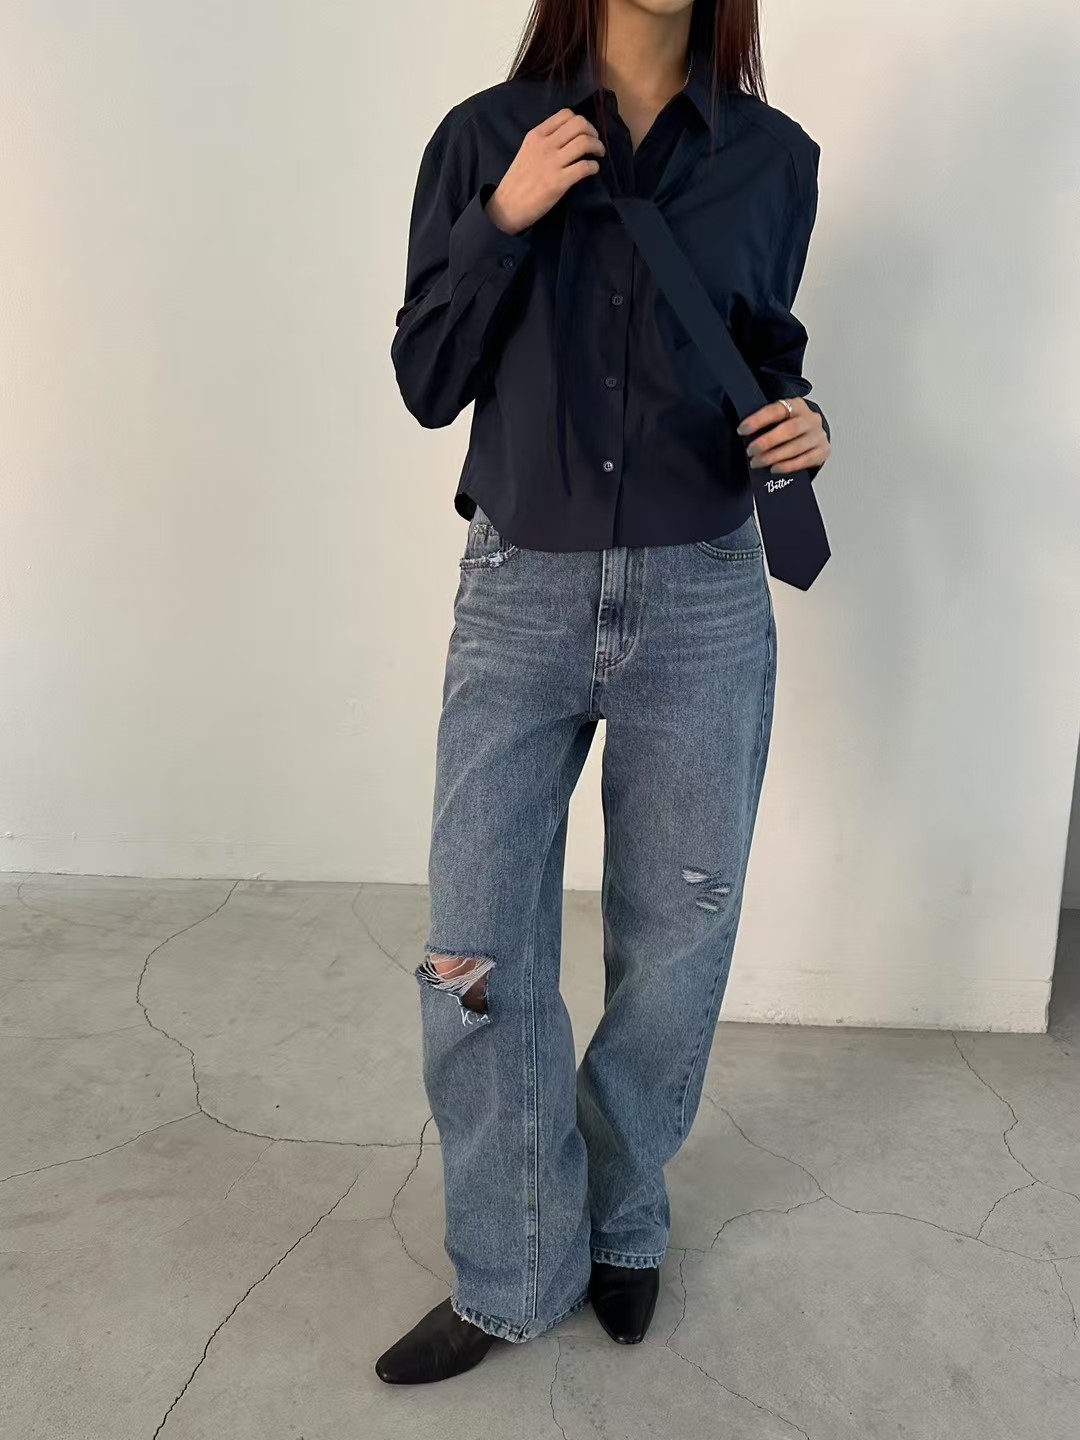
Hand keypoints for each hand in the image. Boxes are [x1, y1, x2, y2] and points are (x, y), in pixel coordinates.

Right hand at [486, 109, 604, 235]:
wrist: (507, 207)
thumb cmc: (518, 181)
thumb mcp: (527, 151)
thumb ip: (544, 141)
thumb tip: (568, 137)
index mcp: (536, 135)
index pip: (565, 114)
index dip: (581, 121)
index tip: (585, 132)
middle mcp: (545, 145)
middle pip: (579, 124)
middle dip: (593, 132)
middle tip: (596, 143)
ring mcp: (552, 163)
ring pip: (584, 142)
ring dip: (597, 147)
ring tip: (599, 154)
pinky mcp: (559, 182)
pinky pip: (584, 167)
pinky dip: (594, 166)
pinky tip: (593, 170)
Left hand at [737, 398, 829, 474]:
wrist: (812, 436)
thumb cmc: (789, 428)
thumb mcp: (779, 419)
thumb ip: (766, 424)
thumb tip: (745, 436)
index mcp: (797, 405)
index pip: (777, 410)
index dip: (758, 420)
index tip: (742, 430)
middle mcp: (810, 419)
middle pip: (789, 429)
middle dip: (767, 441)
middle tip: (750, 451)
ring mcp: (818, 435)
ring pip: (796, 447)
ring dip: (774, 457)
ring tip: (757, 463)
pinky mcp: (823, 451)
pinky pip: (805, 460)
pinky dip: (788, 466)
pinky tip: (774, 469)